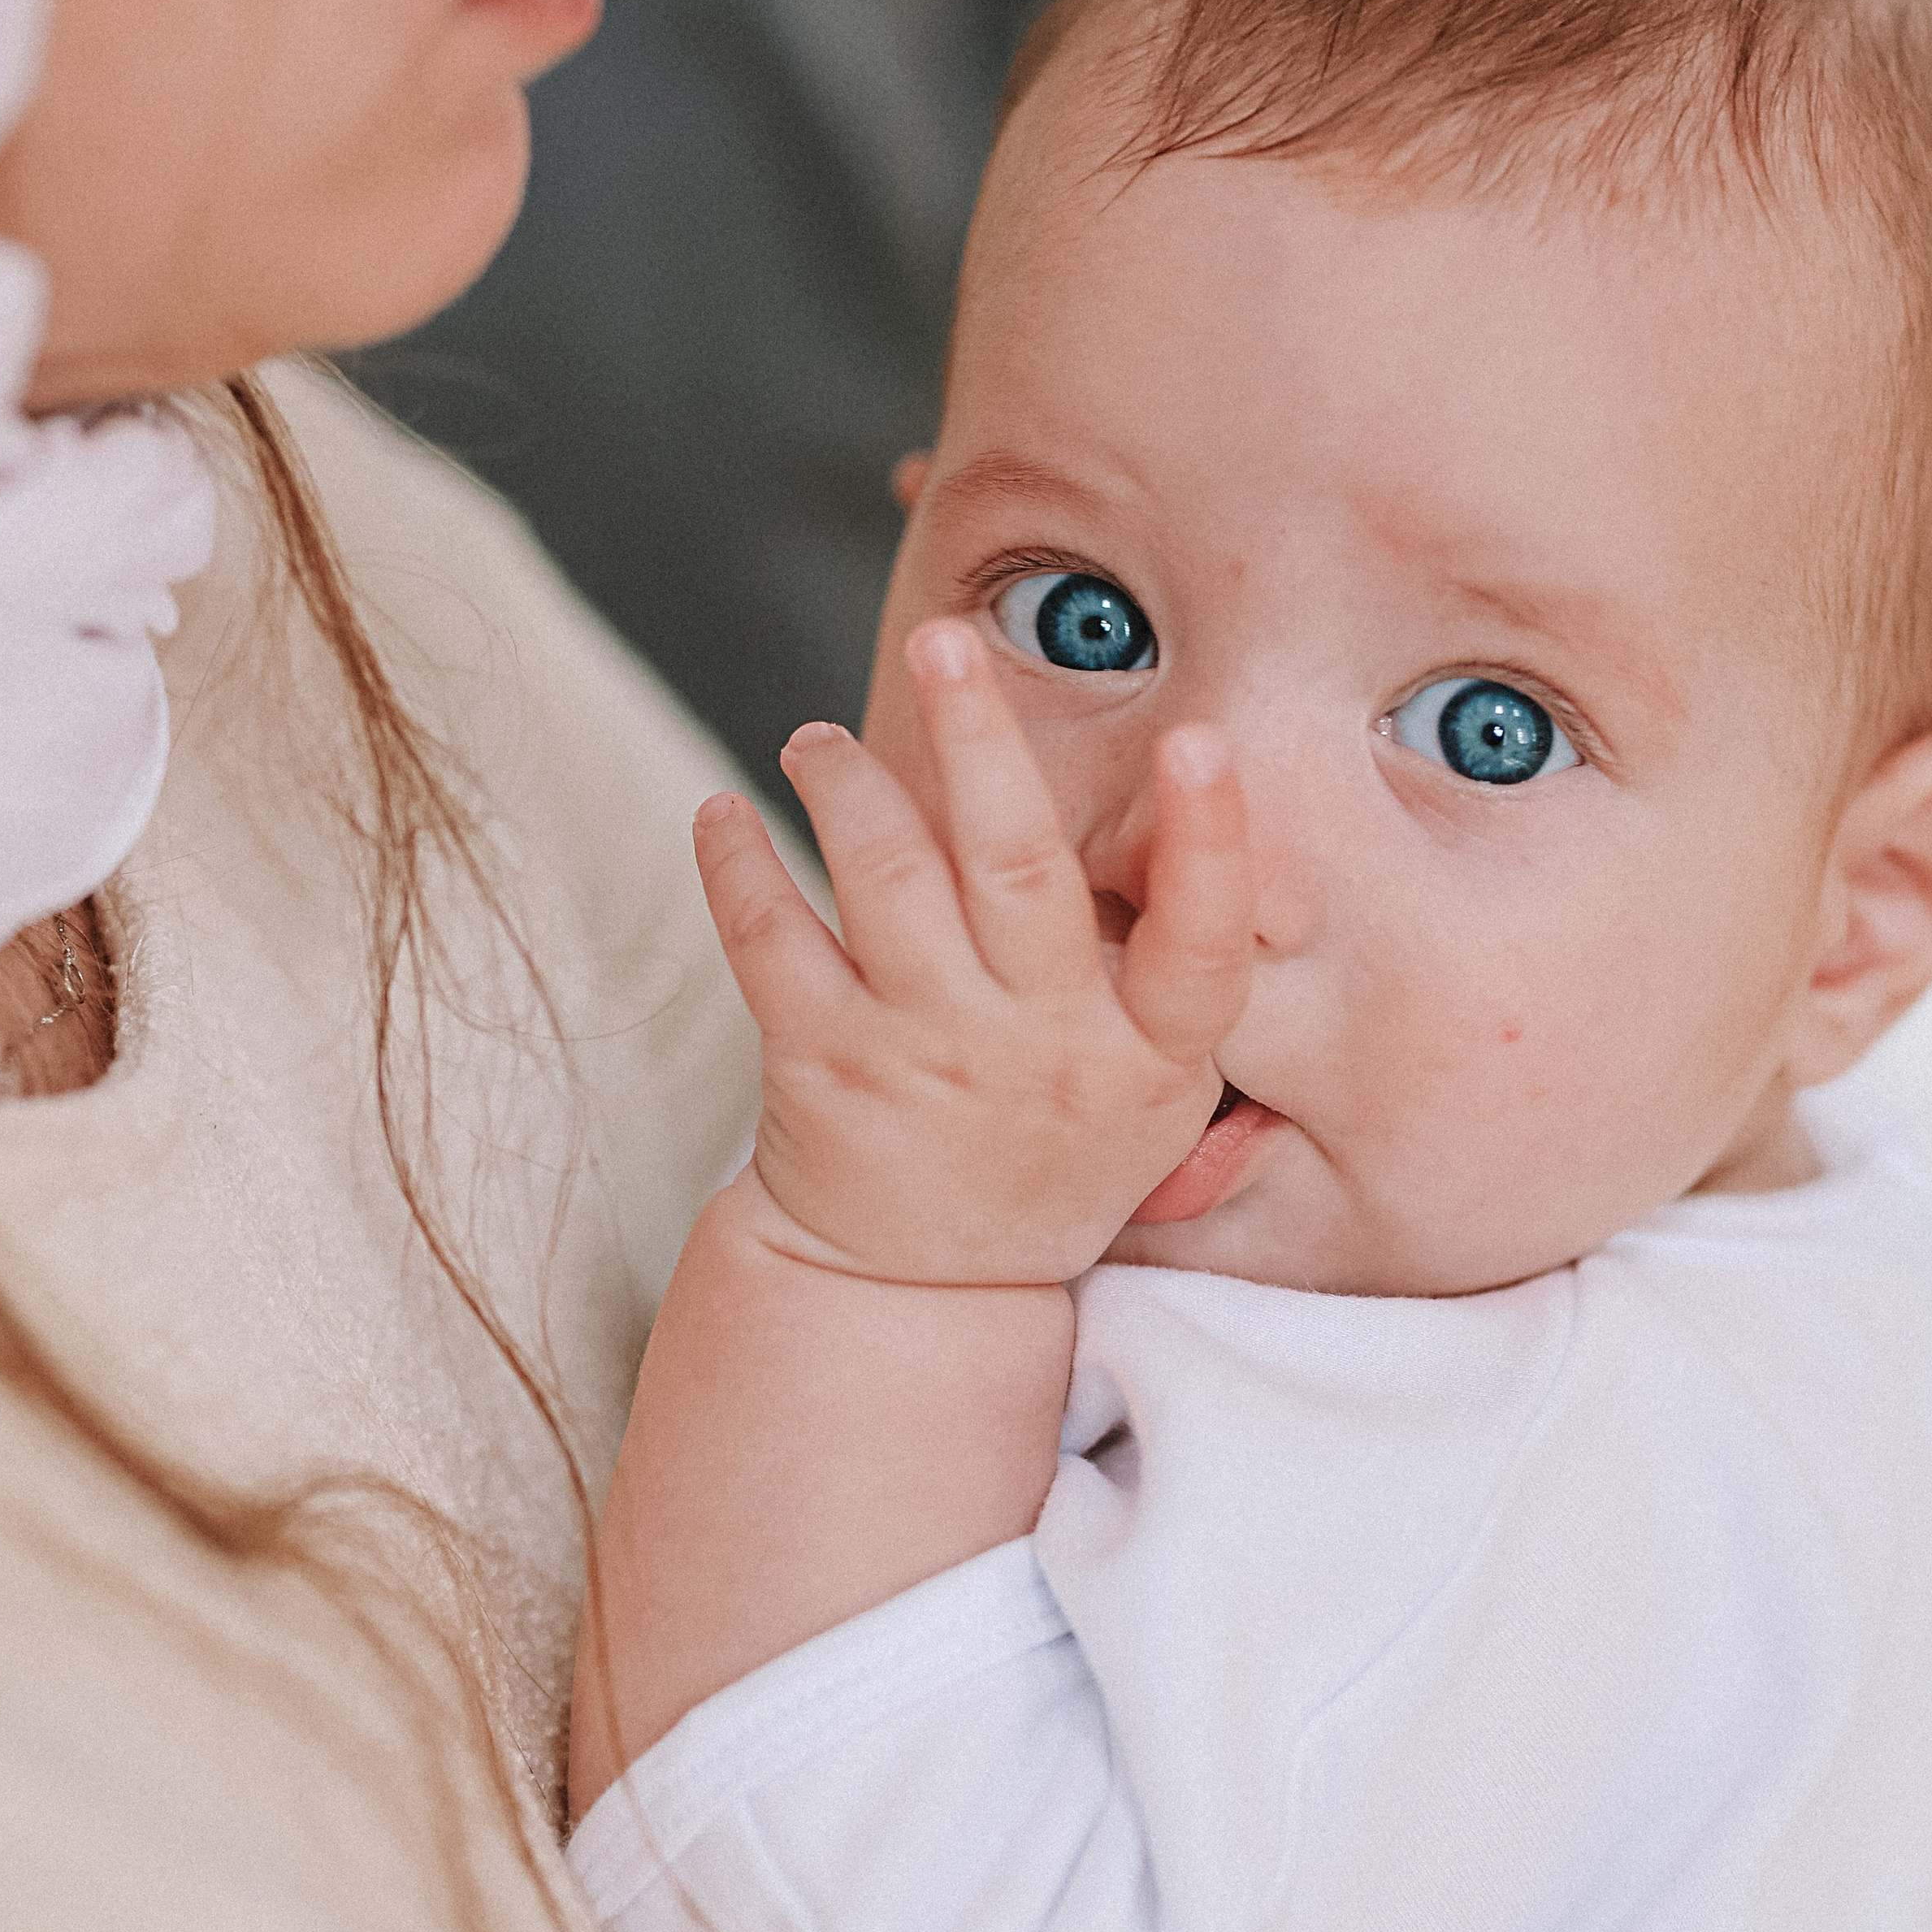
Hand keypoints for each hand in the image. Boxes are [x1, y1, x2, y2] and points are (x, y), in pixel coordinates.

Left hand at [693, 618, 1254, 1286]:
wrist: (918, 1289)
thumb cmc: (1050, 1142)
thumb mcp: (1149, 1085)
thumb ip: (1169, 964)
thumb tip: (1206, 789)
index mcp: (1146, 1056)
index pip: (1200, 949)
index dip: (1210, 843)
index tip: (1201, 738)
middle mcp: (1041, 1053)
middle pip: (1017, 871)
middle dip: (983, 741)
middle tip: (950, 642)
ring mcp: (926, 1060)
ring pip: (885, 880)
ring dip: (847, 782)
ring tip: (816, 742)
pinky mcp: (822, 1069)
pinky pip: (771, 940)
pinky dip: (738, 865)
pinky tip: (721, 817)